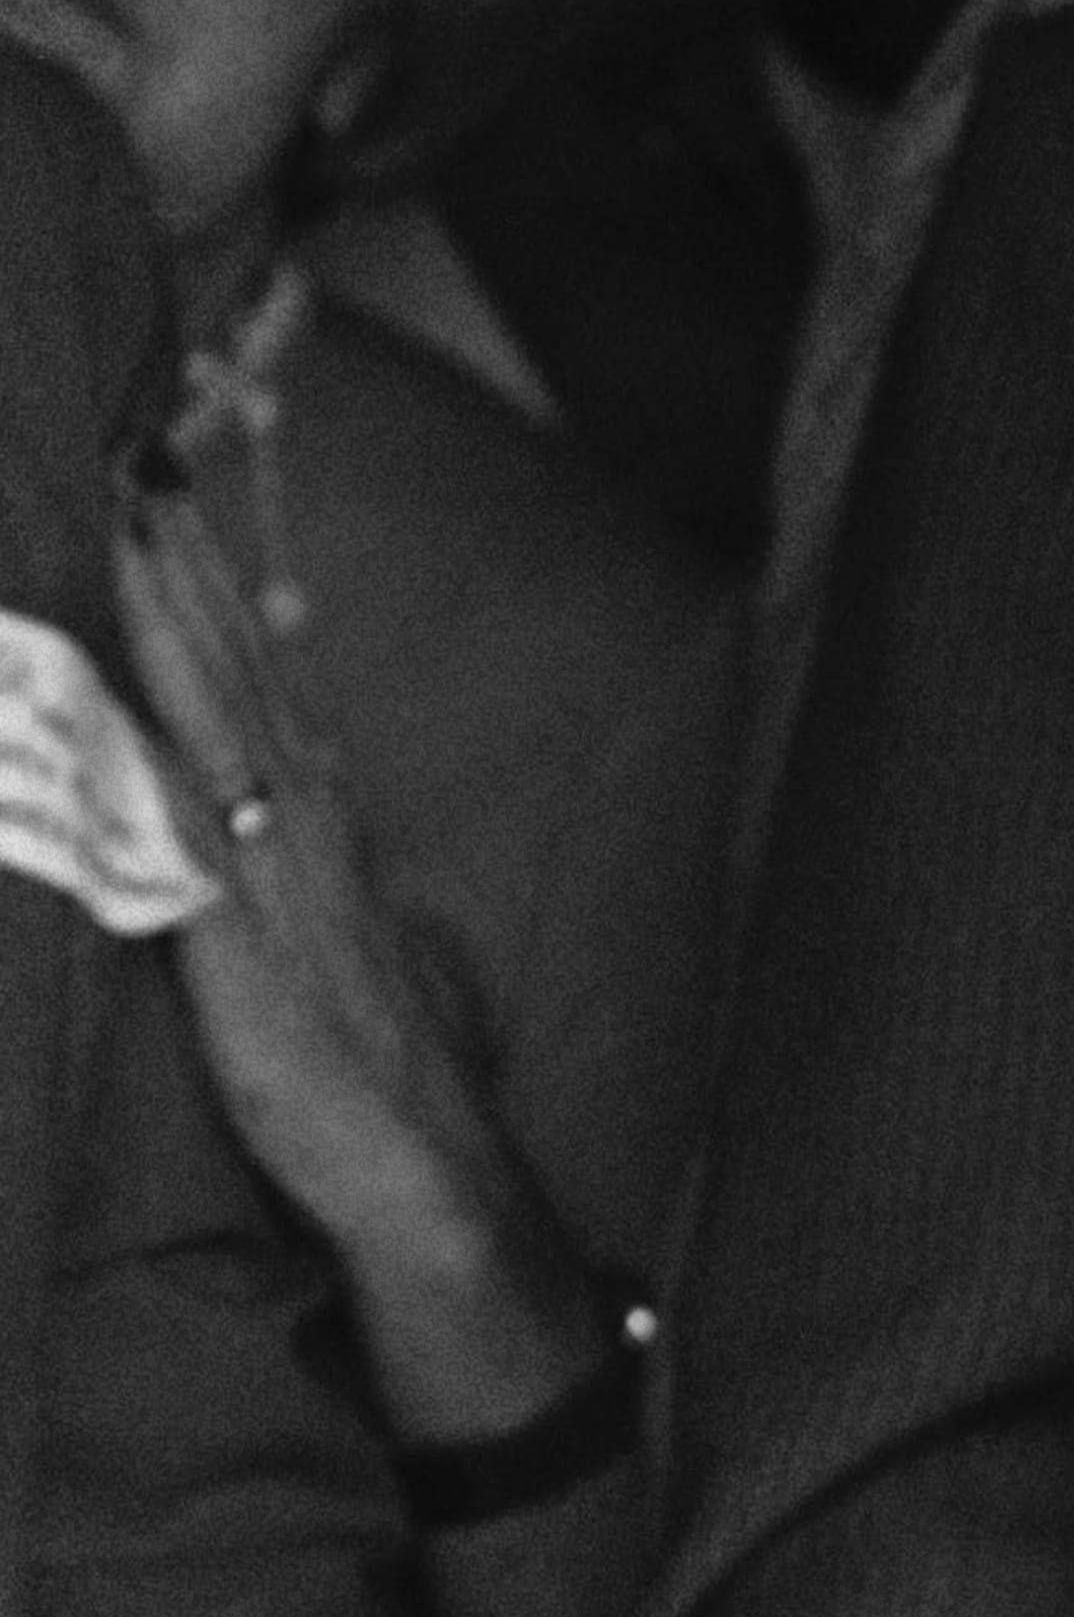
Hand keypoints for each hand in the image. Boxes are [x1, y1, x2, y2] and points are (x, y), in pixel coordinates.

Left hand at [116, 484, 503, 1259]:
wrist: (418, 1170)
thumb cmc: (373, 1082)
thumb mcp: (332, 960)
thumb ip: (286, 893)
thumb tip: (261, 855)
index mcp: (315, 826)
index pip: (254, 679)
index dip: (207, 588)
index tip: (162, 492)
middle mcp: (299, 823)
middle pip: (232, 662)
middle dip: (181, 556)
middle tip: (136, 446)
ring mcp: (272, 868)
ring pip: (215, 703)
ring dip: (169, 602)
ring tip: (130, 508)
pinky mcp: (237, 928)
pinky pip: (183, 805)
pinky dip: (150, 728)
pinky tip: (112, 678)